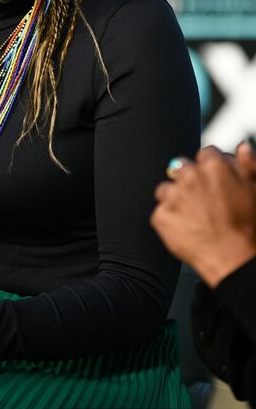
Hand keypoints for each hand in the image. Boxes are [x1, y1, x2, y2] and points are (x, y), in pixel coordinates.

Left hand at [151, 145, 255, 286]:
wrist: (235, 261)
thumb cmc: (250, 227)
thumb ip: (248, 164)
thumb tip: (241, 147)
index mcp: (214, 166)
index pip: (206, 154)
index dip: (212, 169)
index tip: (215, 182)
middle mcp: (190, 176)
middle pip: (182, 168)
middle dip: (190, 180)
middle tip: (203, 201)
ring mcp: (173, 197)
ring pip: (166, 189)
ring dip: (175, 198)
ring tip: (194, 217)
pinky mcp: (161, 217)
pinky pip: (161, 213)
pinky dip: (169, 220)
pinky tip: (186, 229)